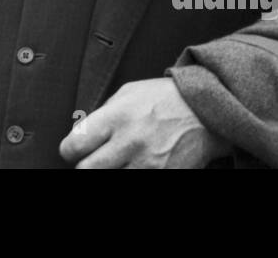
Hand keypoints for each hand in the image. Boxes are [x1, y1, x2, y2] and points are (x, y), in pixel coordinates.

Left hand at [58, 78, 230, 168]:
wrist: (206, 111)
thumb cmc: (164, 99)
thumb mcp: (128, 93)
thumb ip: (103, 114)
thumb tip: (80, 135)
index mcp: (116, 117)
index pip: (74, 146)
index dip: (70, 151)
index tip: (76, 151)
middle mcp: (130, 142)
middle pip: (87, 171)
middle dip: (86, 167)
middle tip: (94, 161)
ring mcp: (148, 164)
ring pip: (110, 179)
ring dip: (110, 172)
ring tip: (118, 162)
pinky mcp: (165, 176)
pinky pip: (136, 184)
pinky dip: (132, 174)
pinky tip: (135, 166)